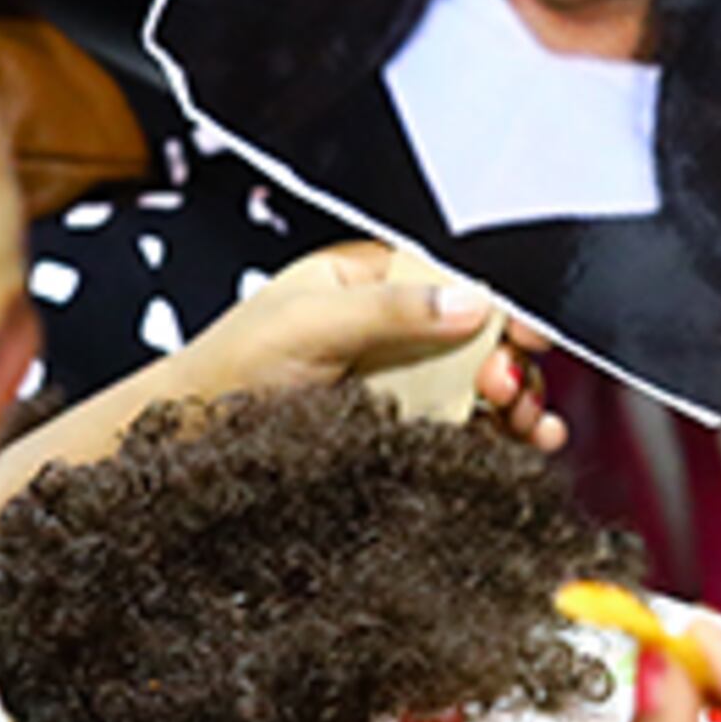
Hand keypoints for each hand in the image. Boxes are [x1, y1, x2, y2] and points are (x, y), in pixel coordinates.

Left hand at [181, 245, 568, 448]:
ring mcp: (393, 377)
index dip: (496, 304)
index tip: (528, 332)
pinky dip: (498, 432)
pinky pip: (459, 423)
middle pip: (474, 336)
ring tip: (531, 424)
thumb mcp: (311, 323)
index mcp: (365, 279)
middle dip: (507, 361)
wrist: (189, 439)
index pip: (450, 280)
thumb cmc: (230, 367)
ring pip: (475, 382)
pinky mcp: (395, 427)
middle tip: (509, 388)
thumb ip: (390, 310)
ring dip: (516, 401)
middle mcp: (386, 325)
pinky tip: (522, 442)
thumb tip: (469, 300)